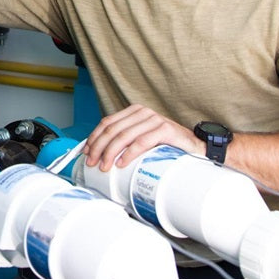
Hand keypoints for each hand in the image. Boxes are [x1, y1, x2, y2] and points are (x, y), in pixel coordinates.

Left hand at [83, 104, 200, 170]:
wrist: (194, 147)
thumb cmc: (166, 145)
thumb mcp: (142, 138)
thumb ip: (125, 139)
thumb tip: (98, 152)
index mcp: (134, 112)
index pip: (107, 122)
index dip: (93, 138)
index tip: (85, 152)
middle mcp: (143, 112)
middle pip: (112, 129)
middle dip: (98, 148)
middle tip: (92, 163)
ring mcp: (154, 120)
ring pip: (124, 136)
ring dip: (110, 153)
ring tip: (104, 166)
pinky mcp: (165, 129)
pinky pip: (142, 142)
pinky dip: (129, 154)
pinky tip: (122, 163)